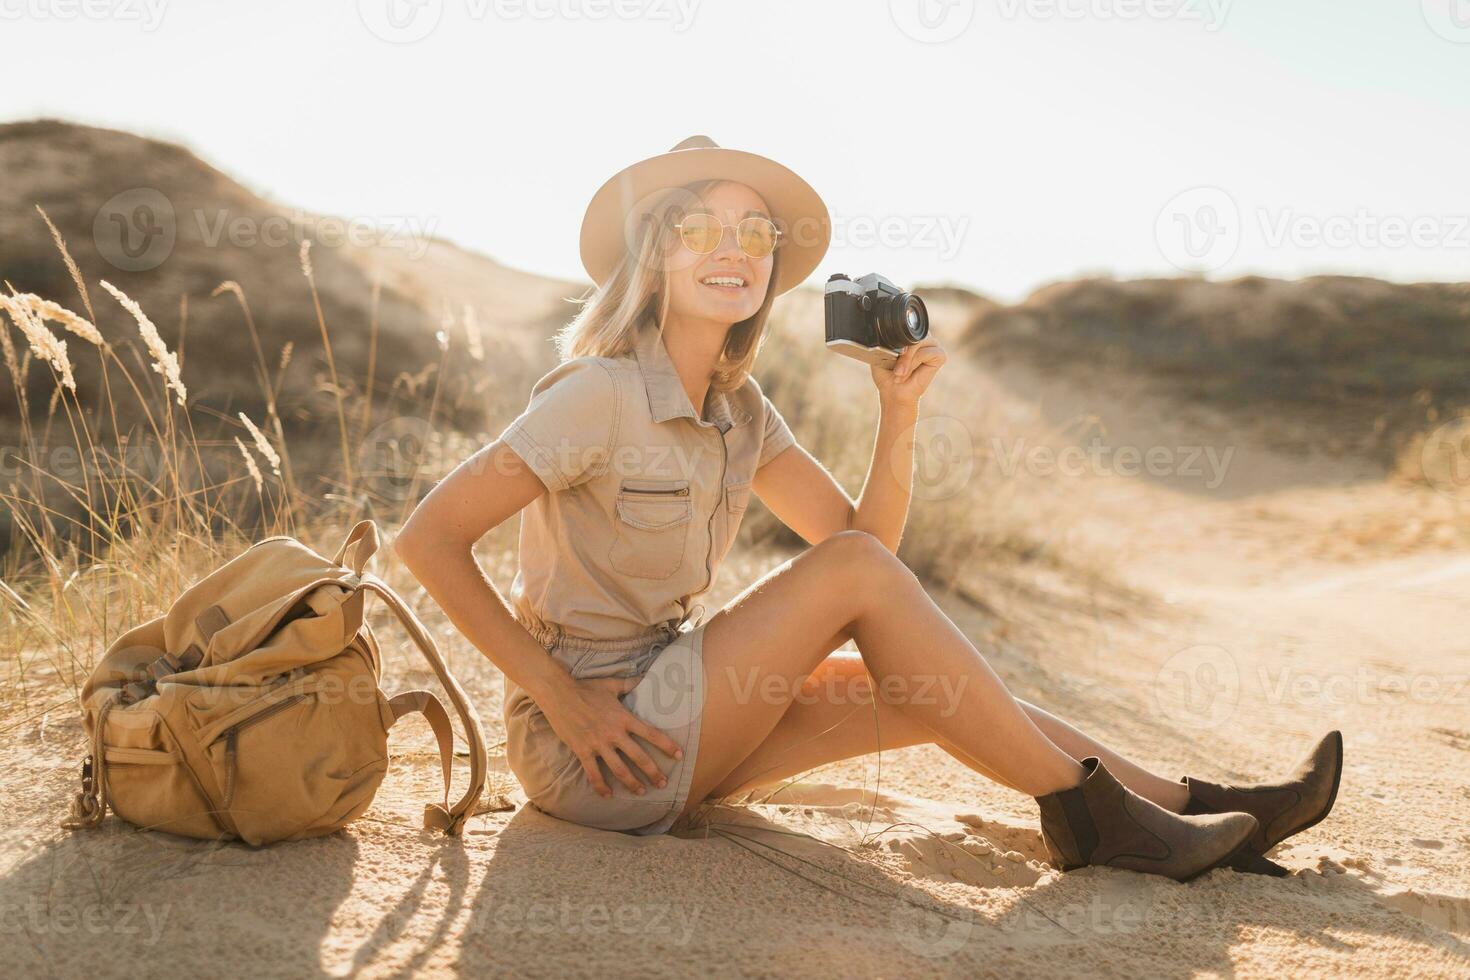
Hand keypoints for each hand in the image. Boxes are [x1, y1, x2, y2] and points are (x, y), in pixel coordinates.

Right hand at [538, 675, 682, 797]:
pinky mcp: (582, 751)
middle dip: (653, 772)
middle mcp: (614, 733)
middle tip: (663, 783)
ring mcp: (598, 744)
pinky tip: (609, 795)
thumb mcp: (611, 685)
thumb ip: (630, 684)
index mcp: (623, 718)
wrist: (559, 694)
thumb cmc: (586, 688)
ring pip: (619, 769)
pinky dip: (601, 786)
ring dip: (632, 783)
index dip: (667, 745)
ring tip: (641, 792)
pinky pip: (594, 773)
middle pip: (639, 757)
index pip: (651, 734)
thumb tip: (645, 677)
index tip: (679, 755)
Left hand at [871, 336, 946, 406]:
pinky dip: (915, 362)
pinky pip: (927, 352)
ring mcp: (933, 345)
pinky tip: (909, 373)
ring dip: (907, 359)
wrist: (893, 392)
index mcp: (909, 333)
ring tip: (900, 373)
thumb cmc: (887, 373)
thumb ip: (889, 341)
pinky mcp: (940, 355)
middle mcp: (923, 336)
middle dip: (902, 351)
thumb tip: (892, 335)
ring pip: (919, 342)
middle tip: (895, 368)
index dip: (897, 336)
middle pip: (913, 333)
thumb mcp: (882, 353)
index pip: (905, 324)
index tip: (888, 354)